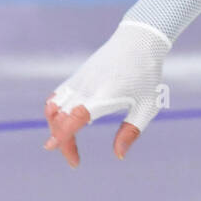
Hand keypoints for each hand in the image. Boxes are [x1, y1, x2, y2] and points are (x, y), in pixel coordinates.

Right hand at [43, 20, 169, 167]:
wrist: (139, 41)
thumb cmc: (147, 75)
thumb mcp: (146, 107)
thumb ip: (131, 132)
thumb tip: (118, 155)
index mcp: (103, 96)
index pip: (74, 118)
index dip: (62, 136)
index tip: (59, 152)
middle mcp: (85, 88)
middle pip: (59, 118)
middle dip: (61, 141)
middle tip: (75, 159)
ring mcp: (78, 81)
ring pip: (53, 106)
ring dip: (55, 126)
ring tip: (67, 141)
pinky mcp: (77, 76)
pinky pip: (57, 96)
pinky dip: (55, 112)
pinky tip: (67, 121)